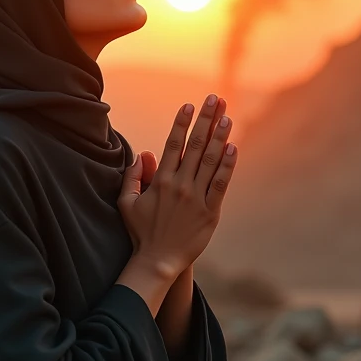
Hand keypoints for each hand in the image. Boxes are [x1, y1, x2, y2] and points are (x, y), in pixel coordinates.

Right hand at [117, 95, 235, 273]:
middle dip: (205, 120)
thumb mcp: (126, 203)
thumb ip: (133, 176)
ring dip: (220, 137)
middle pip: (195, 146)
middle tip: (214, 99)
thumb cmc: (141, 232)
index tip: (188, 105)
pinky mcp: (210, 213)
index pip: (173, 145)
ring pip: (210, 162)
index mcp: (160, 181)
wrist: (157, 261)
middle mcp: (179, 186)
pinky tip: (233, 148)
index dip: (182, 123)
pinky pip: (220, 185)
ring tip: (227, 116)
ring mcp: (196, 199)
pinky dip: (227, 166)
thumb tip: (143, 153)